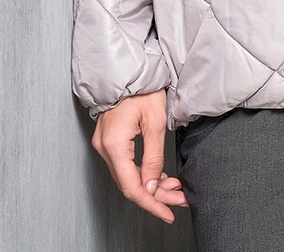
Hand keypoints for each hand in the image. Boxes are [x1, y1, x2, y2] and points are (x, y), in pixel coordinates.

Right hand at [92, 90, 187, 222]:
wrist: (127, 69)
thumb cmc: (141, 87)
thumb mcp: (155, 122)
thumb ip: (153, 158)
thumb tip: (152, 187)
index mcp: (114, 144)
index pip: (132, 187)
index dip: (152, 204)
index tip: (168, 213)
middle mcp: (104, 147)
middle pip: (130, 184)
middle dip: (157, 196)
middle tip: (179, 200)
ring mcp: (104, 144)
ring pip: (128, 177)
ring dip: (152, 185)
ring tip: (175, 188)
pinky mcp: (109, 141)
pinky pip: (125, 165)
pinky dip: (143, 173)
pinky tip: (160, 176)